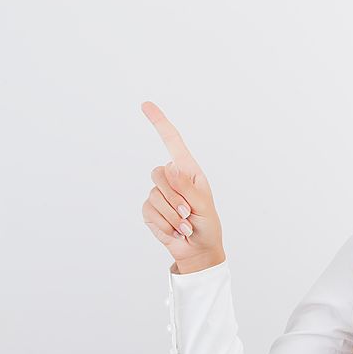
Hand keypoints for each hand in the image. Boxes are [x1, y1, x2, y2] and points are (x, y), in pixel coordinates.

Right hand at [141, 101, 225, 273]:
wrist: (198, 249)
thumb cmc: (207, 223)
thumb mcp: (203, 204)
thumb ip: (186, 187)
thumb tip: (169, 166)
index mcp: (188, 170)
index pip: (172, 141)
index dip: (159, 122)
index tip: (145, 104)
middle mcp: (171, 178)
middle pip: (159, 174)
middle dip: (175, 197)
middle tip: (189, 213)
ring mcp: (158, 193)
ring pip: (155, 196)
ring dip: (173, 215)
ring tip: (185, 225)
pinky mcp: (149, 209)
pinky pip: (150, 211)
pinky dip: (165, 224)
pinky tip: (176, 231)